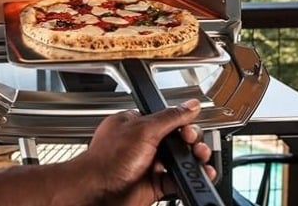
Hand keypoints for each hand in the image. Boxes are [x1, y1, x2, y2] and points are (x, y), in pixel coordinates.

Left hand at [80, 99, 215, 204]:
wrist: (97, 193)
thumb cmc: (107, 160)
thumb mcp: (143, 131)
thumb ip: (169, 118)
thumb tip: (190, 105)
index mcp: (135, 124)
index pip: (166, 119)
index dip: (182, 123)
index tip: (188, 130)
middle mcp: (141, 144)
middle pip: (176, 140)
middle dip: (191, 143)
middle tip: (195, 147)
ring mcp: (147, 165)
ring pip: (179, 161)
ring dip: (194, 161)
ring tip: (200, 161)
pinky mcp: (152, 185)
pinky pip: (176, 181)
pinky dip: (189, 179)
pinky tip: (198, 175)